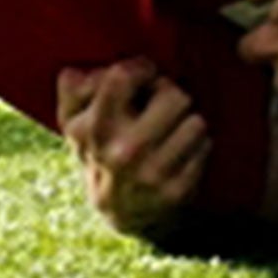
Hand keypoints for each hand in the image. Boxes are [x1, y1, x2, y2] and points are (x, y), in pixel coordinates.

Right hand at [56, 58, 210, 241]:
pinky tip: (180, 149)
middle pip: (174, 95)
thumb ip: (73, 87)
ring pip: (195, 121)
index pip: (122, 76)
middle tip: (161, 103)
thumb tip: (87, 72)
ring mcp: (152, 174)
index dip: (141, 68)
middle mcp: (123, 152)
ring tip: (172, 127)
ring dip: (187, 120)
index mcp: (94, 128)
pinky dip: (197, 144)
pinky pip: (205, 146)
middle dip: (170, 94)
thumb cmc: (98, 148)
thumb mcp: (73, 120)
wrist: (118, 209)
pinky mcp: (177, 191)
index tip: (145, 74)